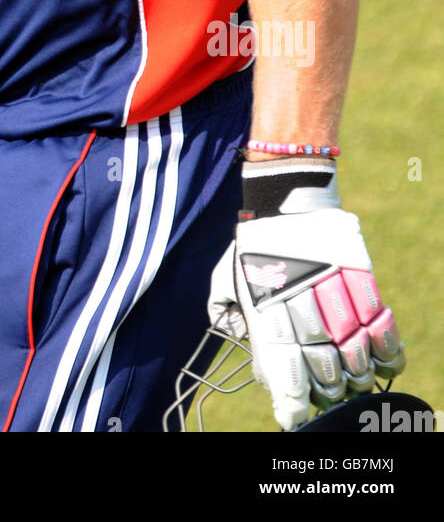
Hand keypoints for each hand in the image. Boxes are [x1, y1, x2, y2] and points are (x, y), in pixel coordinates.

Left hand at [208, 159, 404, 430]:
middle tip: (327, 395)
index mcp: (265, 303)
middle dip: (326, 389)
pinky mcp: (359, 274)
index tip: (294, 418)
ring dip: (356, 375)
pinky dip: (385, 348)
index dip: (293, 399)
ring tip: (352, 382)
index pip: (283, 365)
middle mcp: (301, 298)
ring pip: (353, 349)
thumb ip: (237, 320)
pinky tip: (381, 362)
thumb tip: (258, 368)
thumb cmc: (254, 246)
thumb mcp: (229, 279)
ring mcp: (333, 287)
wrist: (285, 198)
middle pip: (323, 363)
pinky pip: (379, 321)